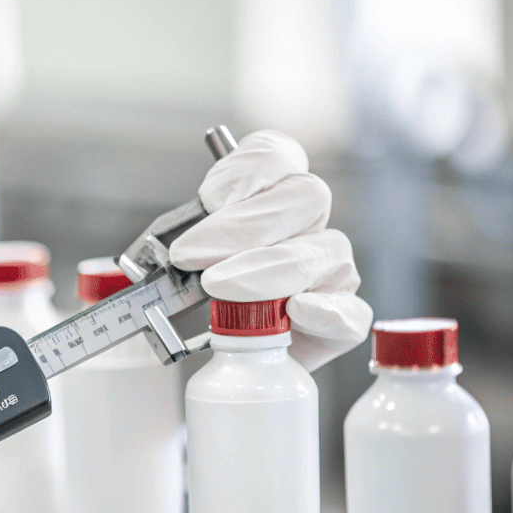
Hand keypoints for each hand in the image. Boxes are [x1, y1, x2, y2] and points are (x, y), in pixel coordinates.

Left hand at [170, 130, 373, 370]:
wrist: (229, 355)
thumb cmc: (206, 299)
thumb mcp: (182, 262)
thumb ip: (182, 243)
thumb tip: (164, 249)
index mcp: (272, 195)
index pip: (276, 157)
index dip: (248, 170)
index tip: (212, 199)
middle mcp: (309, 224)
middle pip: (304, 197)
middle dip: (244, 226)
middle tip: (194, 255)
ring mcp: (331, 269)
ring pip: (323, 251)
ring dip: (265, 267)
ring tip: (219, 287)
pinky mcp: (341, 319)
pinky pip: (348, 310)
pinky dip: (322, 310)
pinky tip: (294, 310)